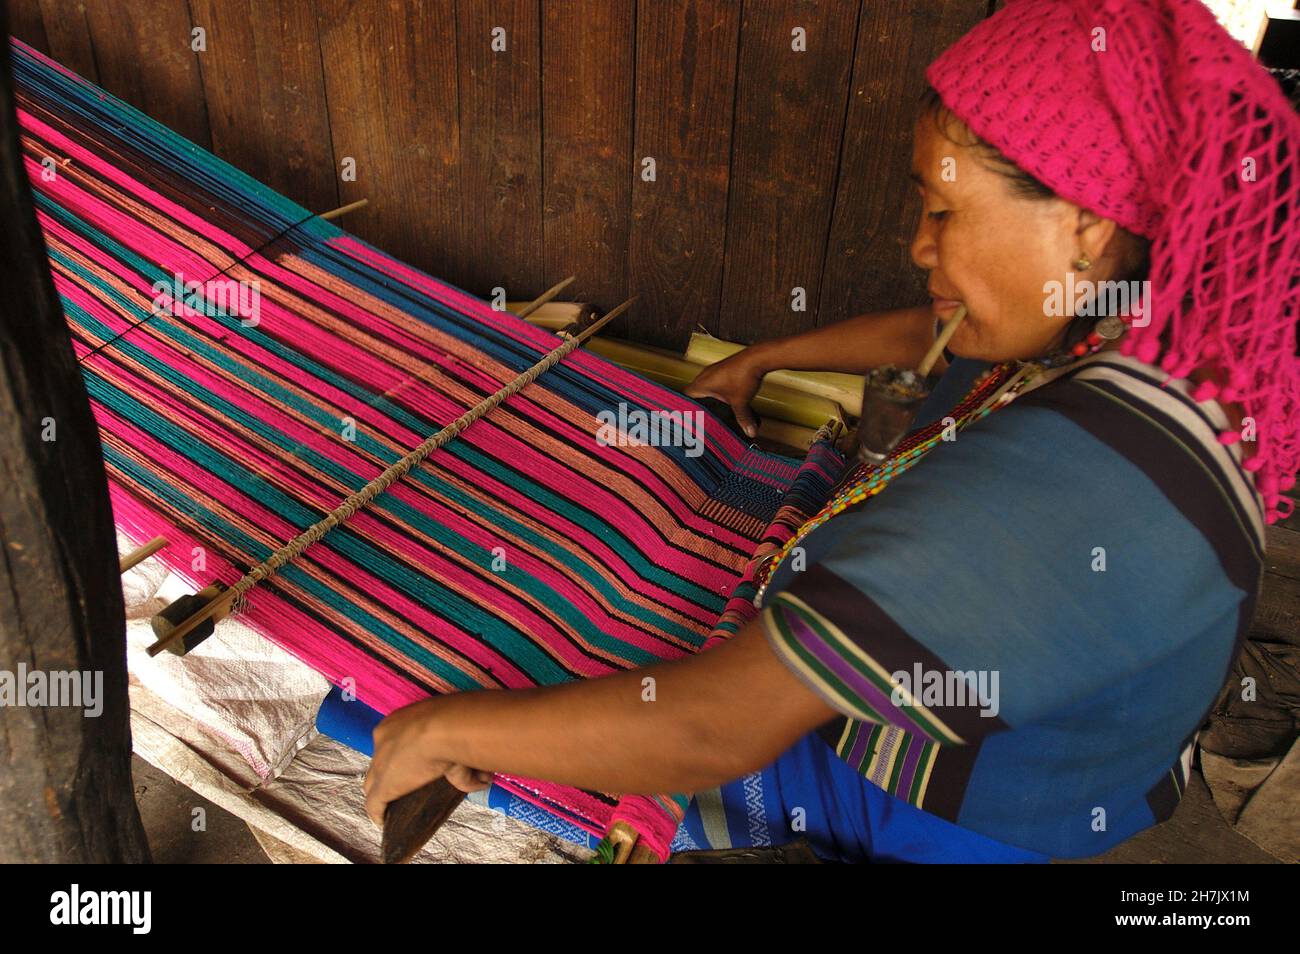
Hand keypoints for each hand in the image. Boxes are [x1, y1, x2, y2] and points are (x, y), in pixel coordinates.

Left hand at [363, 698, 491, 824]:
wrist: (447, 727)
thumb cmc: (456, 723)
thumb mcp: (460, 737)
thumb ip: (465, 761)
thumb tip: (482, 781)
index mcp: (398, 723)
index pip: (391, 744)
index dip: (398, 756)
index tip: (411, 765)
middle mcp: (383, 740)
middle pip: (379, 763)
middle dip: (387, 773)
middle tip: (404, 785)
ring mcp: (380, 763)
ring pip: (373, 782)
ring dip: (382, 793)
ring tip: (394, 804)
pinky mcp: (383, 786)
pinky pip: (374, 804)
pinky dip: (379, 813)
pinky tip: (384, 821)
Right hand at [684, 350, 765, 437]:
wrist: (756, 358)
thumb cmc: (743, 375)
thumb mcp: (741, 402)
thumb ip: (742, 419)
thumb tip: (749, 433)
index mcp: (701, 383)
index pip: (685, 397)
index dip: (685, 408)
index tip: (687, 418)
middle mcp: (705, 375)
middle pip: (694, 393)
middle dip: (698, 405)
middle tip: (700, 417)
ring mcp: (714, 371)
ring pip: (705, 387)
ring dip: (708, 397)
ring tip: (712, 410)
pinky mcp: (723, 369)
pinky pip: (715, 382)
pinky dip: (717, 391)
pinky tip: (726, 398)